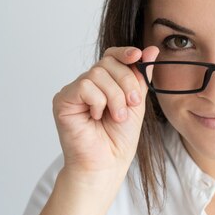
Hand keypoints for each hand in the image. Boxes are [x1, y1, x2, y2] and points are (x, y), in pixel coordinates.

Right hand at [52, 46, 159, 184]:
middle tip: (132, 104)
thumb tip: (151, 50)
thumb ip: (141, 77)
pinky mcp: (63, 100)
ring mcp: (74, 91)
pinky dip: (98, 101)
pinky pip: (85, 85)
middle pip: (108, 63)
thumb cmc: (119, 139)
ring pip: (98, 73)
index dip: (125, 52)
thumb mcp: (136, 103)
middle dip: (126, 82)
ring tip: (116, 117)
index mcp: (105, 83)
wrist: (107, 164)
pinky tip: (96, 117)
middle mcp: (88, 83)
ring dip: (115, 96)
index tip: (139, 55)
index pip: (112, 55)